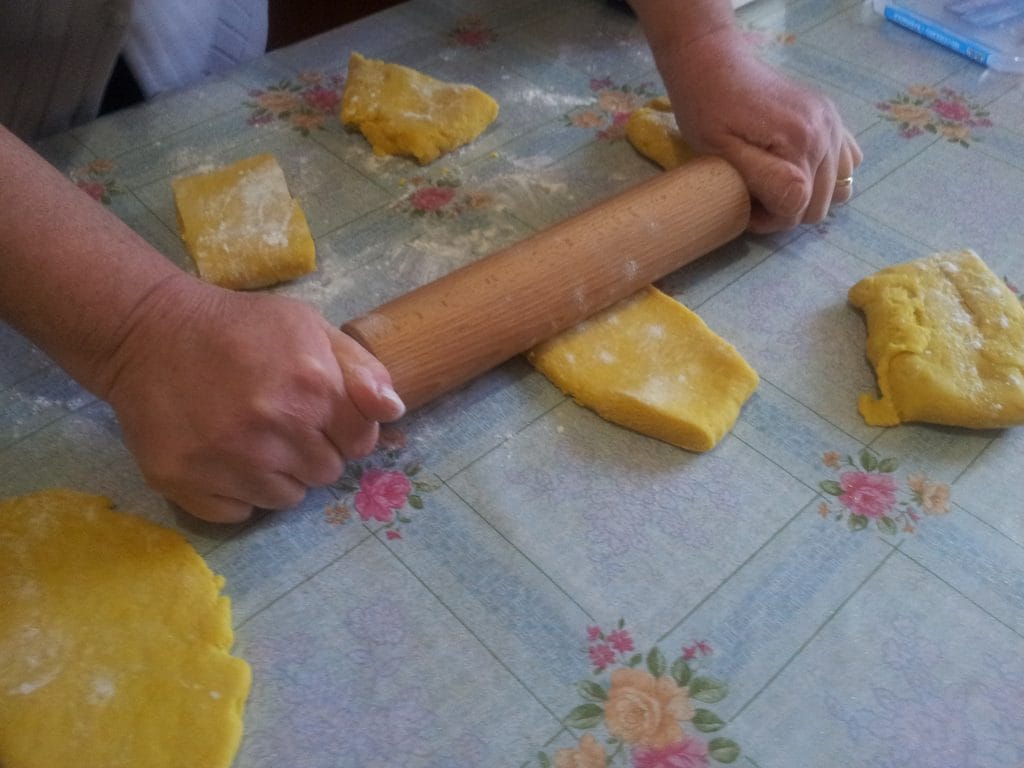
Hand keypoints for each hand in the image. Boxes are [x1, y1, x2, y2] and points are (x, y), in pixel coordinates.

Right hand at [100, 276, 404, 522]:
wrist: (148, 333)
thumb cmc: (240, 328)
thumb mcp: (309, 327)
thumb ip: (362, 370)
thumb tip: (393, 411)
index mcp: (311, 387)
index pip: (361, 443)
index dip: (345, 429)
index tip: (321, 414)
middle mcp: (273, 428)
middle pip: (326, 474)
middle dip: (313, 451)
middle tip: (280, 422)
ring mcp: (228, 461)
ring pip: (286, 499)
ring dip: (277, 475)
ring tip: (250, 437)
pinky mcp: (186, 484)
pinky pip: (239, 513)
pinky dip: (236, 493)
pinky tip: (222, 456)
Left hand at [660, 27, 862, 232]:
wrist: (714, 64)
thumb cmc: (707, 108)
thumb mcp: (722, 149)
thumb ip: (762, 176)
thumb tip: (797, 200)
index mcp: (802, 142)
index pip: (797, 209)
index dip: (768, 218)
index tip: (743, 205)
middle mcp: (826, 133)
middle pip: (819, 205)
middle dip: (785, 209)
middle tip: (753, 196)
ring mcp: (834, 124)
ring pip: (836, 189)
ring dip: (806, 195)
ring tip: (773, 183)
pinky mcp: (832, 118)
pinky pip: (846, 162)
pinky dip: (825, 175)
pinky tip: (797, 167)